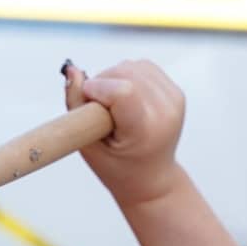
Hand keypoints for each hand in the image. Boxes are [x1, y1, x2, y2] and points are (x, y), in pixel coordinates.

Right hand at [64, 59, 186, 207]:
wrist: (151, 179)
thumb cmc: (117, 168)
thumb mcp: (88, 145)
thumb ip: (76, 105)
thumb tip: (72, 71)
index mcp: (145, 132)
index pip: (123, 91)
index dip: (97, 89)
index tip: (88, 101)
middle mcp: (165, 113)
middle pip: (125, 73)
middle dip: (102, 82)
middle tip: (98, 108)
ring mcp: (173, 101)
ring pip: (133, 66)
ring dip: (114, 78)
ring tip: (111, 105)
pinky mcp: (175, 92)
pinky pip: (144, 67)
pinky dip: (128, 76)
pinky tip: (124, 98)